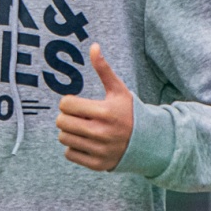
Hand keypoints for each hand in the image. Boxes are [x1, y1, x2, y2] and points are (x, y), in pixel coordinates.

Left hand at [55, 42, 134, 171]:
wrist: (148, 142)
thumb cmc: (130, 112)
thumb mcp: (119, 90)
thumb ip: (104, 69)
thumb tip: (93, 46)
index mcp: (105, 112)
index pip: (66, 105)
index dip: (68, 102)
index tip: (76, 103)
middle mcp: (101, 132)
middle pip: (61, 122)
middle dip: (66, 117)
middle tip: (76, 116)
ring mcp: (99, 150)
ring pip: (63, 138)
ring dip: (69, 132)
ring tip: (81, 128)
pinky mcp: (97, 164)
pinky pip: (69, 154)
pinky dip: (74, 148)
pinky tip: (86, 142)